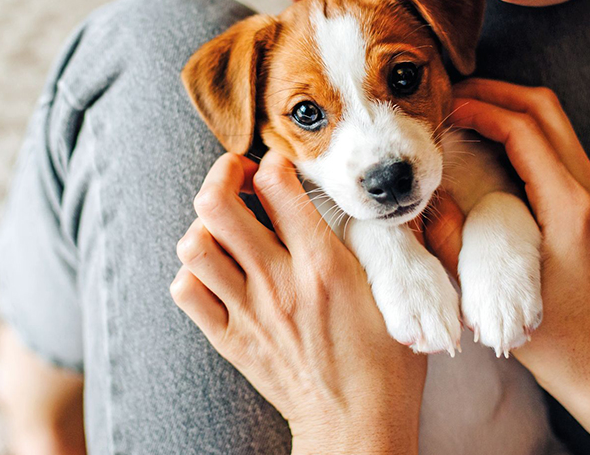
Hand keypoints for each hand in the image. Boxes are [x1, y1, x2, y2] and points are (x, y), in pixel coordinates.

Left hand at [170, 151, 424, 454]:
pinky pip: (187, 291)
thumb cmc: (387, 363)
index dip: (275, 161)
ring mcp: (249, 312)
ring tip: (228, 225)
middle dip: (223, 174)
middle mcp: (279, 282)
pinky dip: (194, 272)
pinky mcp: (230, 338)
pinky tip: (219, 270)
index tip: (282, 165)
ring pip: (195, 245)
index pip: (278, 185)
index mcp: (324, 265)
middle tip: (240, 177)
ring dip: (206, 225)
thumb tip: (399, 203)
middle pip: (218, 204)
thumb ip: (399, 243)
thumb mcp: (403, 295)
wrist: (357, 427)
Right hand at [444, 80, 589, 454]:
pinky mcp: (589, 202)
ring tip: (463, 110)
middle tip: (450, 95)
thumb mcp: (490, 294)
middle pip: (545, 108)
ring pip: (553, 121)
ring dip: (508, 107)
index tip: (443, 108)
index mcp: (570, 206)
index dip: (480, 108)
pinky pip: (556, 144)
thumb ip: (453, 243)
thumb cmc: (552, 339)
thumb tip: (425, 197)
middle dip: (496, 92)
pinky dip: (520, 129)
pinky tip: (486, 141)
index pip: (525, 128)